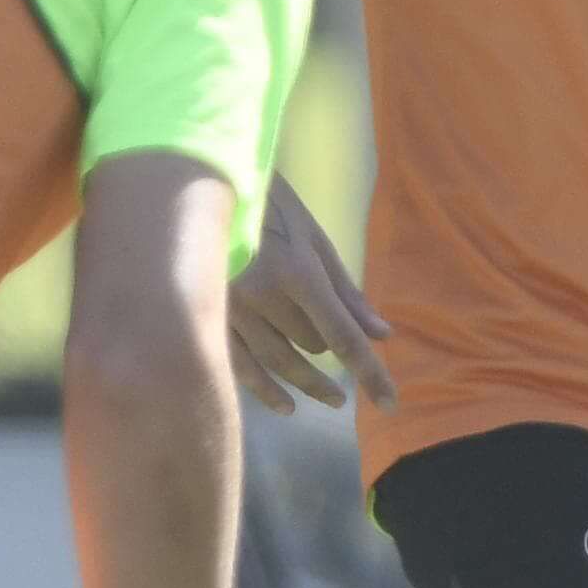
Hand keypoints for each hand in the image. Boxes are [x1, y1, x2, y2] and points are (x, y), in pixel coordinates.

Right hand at [225, 184, 393, 415]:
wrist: (198, 181)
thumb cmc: (268, 204)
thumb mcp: (313, 238)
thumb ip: (346, 290)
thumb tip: (381, 335)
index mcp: (298, 272)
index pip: (343, 337)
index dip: (370, 374)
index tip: (390, 404)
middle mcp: (264, 296)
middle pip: (310, 347)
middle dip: (330, 355)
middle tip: (346, 376)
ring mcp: (229, 308)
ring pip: (277, 362)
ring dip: (306, 384)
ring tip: (330, 398)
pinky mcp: (204, 314)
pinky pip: (238, 364)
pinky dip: (263, 389)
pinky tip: (284, 405)